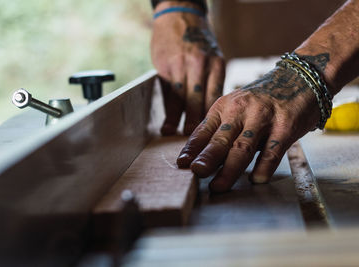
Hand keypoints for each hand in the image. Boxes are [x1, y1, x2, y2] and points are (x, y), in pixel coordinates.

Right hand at [151, 2, 224, 134]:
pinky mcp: (165, 66)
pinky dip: (168, 110)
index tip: (211, 135)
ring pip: (182, 98)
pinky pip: (168, 92)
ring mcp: (181, 65)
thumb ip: (212, 81)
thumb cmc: (198, 42)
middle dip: (196, 122)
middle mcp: (200, 64)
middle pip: (199, 99)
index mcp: (216, 64)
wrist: (179, 16)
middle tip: (194, 141)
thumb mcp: (213, 56)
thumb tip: (213, 111)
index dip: (212, 118)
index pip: (215, 96)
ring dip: (179, 119)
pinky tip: (167, 123)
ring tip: (177, 136)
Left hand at [176, 65, 320, 192]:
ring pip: (243, 147)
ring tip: (218, 186)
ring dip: (230, 169)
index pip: (203, 131)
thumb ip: (222, 130)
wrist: (300, 78)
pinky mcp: (286, 125)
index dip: (192, 148)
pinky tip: (256, 180)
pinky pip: (273, 150)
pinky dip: (264, 166)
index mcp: (224, 107)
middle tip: (196, 173)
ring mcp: (264, 118)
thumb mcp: (236, 107)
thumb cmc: (262, 99)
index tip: (182, 163)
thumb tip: (202, 158)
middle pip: (221, 139)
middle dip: (207, 158)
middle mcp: (241, 111)